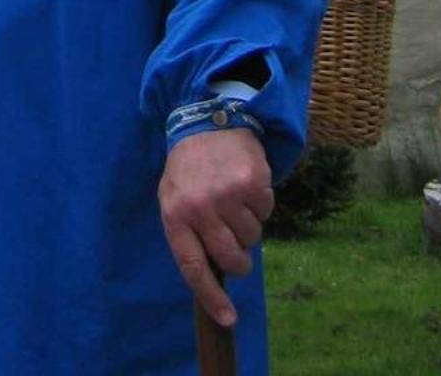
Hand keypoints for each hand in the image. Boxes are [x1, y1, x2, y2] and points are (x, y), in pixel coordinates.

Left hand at [158, 128, 273, 328]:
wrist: (206, 120)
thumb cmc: (189, 168)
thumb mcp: (173, 198)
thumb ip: (188, 234)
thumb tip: (211, 276)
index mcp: (175, 215)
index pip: (193, 267)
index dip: (211, 297)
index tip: (228, 320)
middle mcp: (200, 207)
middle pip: (231, 259)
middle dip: (239, 260)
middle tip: (235, 243)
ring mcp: (227, 194)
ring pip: (253, 238)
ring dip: (248, 225)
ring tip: (234, 199)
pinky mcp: (252, 181)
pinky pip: (267, 212)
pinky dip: (261, 204)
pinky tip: (246, 184)